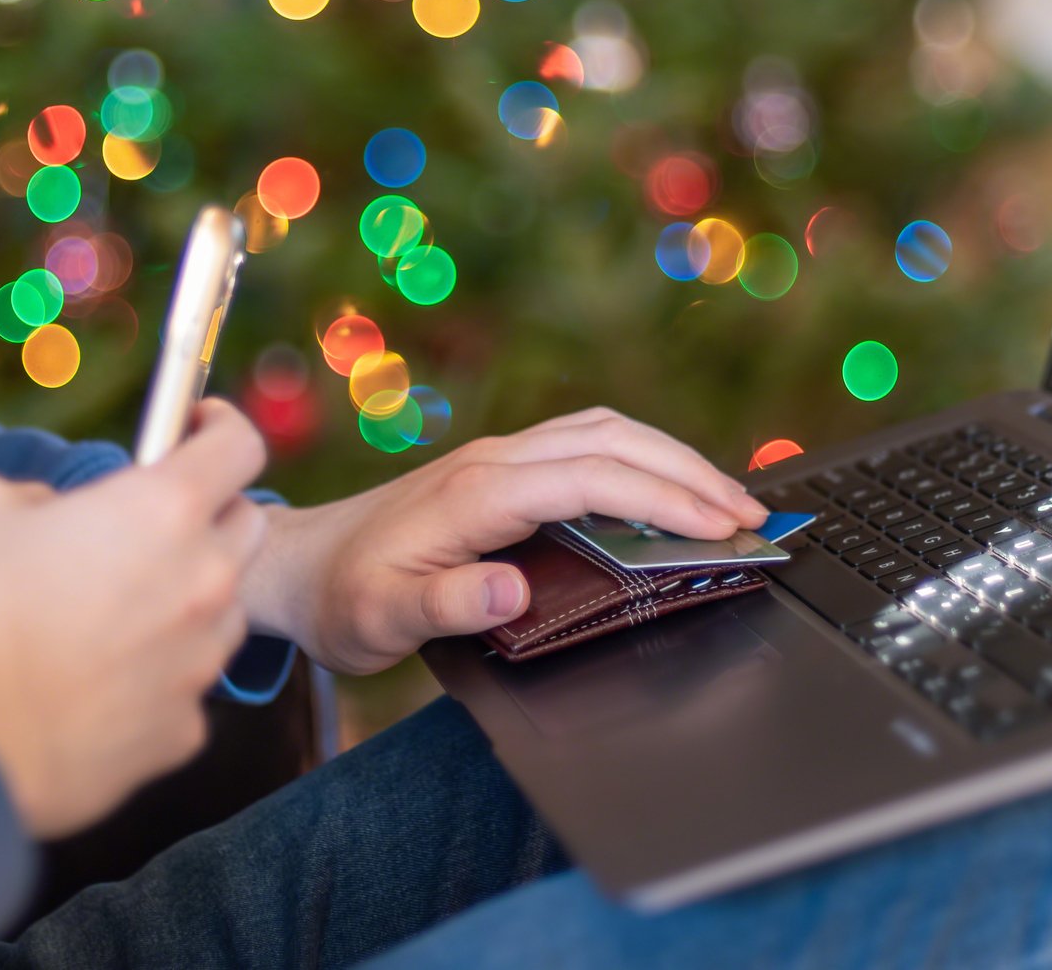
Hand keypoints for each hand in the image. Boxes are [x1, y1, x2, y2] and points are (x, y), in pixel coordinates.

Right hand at [0, 399, 266, 837]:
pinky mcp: (186, 728)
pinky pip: (186, 688)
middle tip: (150, 527)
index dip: (221, 427)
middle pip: (247, 525)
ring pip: (224, 611)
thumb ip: (36, 496)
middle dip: (210, 515)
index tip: (199, 426)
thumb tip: (51, 514)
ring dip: (188, 600)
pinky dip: (157, 680)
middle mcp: (204, 579)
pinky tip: (100, 687)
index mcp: (163, 510)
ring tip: (117, 615)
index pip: (239, 446)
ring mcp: (202, 659)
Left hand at [239, 407, 765, 674]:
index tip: (719, 527)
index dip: (661, 500)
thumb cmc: (343, 598)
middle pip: (612, 442)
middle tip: (753, 515)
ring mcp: (499, 457)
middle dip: (689, 472)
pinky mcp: (502, 468)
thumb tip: (512, 590)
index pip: (590, 479)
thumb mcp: (383, 618)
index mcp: (476, 492)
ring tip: (729, 498)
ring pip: (604, 433)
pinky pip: (586, 444)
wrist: (298, 566)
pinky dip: (641, 456)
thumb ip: (446, 604)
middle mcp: (494, 460)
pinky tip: (668, 483)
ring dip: (671, 457)